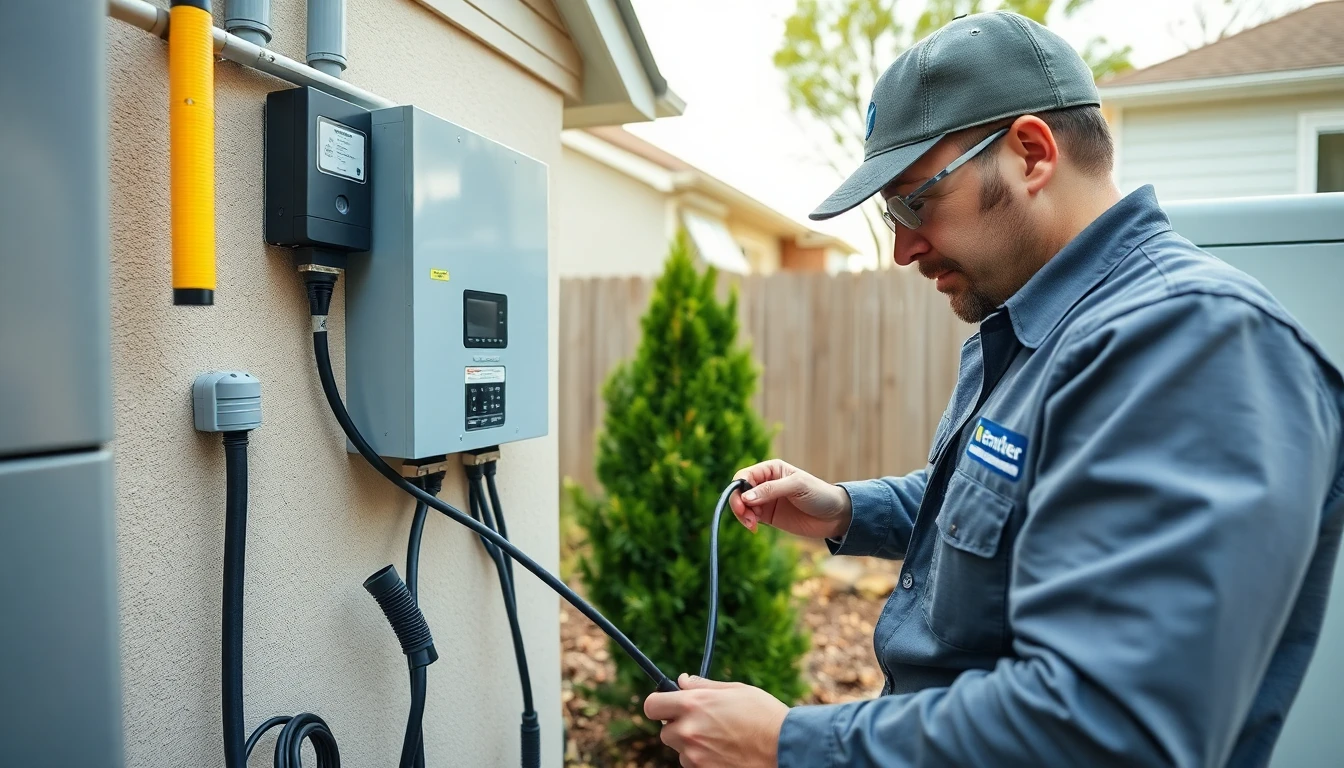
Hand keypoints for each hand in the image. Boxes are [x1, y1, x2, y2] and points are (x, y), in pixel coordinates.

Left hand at [644, 674, 788, 767]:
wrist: (784, 747)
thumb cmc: (764, 714)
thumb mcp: (735, 690)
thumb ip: (703, 686)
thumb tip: (682, 681)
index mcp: (692, 705)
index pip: (652, 706)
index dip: (659, 705)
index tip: (668, 706)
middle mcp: (688, 731)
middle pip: (666, 731)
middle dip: (680, 727)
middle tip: (705, 723)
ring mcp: (695, 756)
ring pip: (681, 751)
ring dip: (693, 746)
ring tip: (722, 739)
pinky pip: (694, 765)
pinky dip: (704, 760)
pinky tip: (725, 752)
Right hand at [730, 459, 851, 539]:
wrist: (835, 516)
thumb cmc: (819, 494)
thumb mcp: (797, 487)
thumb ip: (771, 490)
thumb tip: (746, 497)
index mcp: (771, 469)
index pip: (745, 476)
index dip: (739, 488)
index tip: (744, 503)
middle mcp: (765, 483)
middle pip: (739, 491)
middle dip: (738, 504)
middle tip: (746, 517)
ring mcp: (765, 500)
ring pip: (742, 506)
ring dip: (742, 515)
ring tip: (752, 525)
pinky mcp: (768, 516)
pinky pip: (750, 517)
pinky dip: (747, 523)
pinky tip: (754, 528)